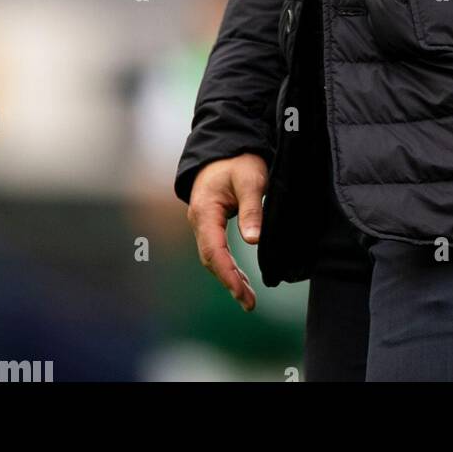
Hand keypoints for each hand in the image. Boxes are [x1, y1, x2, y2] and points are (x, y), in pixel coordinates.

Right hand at [186, 154, 268, 311]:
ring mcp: (203, 223)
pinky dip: (228, 267)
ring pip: (213, 257)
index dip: (227, 273)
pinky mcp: (211, 224)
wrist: (226, 148)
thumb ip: (251, 208)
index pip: (213, 249)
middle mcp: (199, 220)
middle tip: (249, 303)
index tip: (241, 291)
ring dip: (229, 277)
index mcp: (205, 210)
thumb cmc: (239, 161)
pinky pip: (217, 250)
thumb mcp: (250, 180)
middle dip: (229, 282)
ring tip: (248, 299)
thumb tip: (253, 241)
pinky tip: (241, 280)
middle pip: (211, 259)